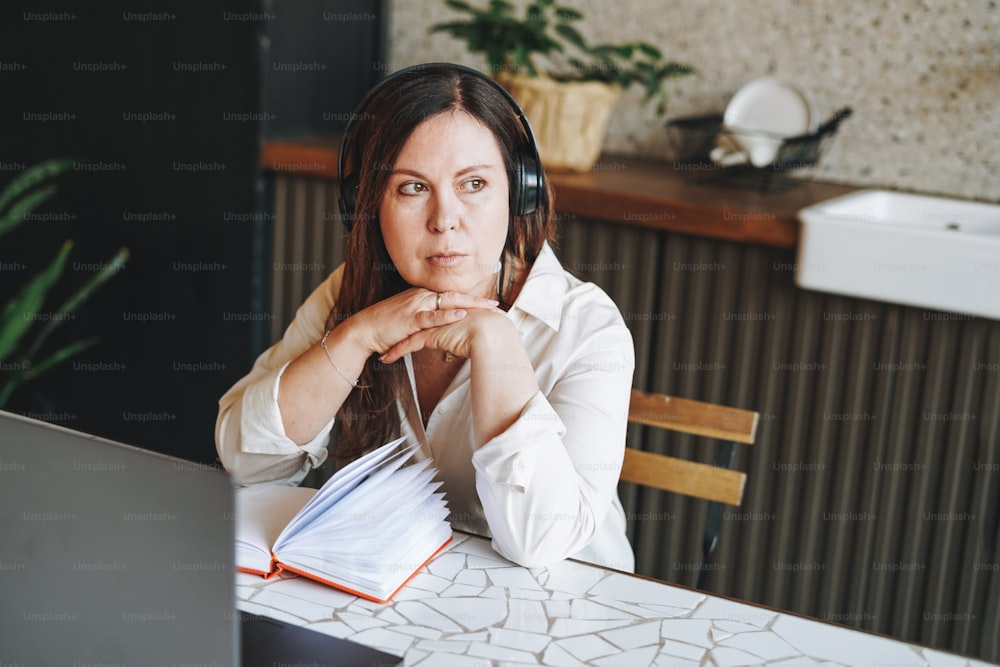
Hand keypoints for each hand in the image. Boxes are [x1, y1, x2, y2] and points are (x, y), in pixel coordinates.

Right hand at [343, 288, 500, 356]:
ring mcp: (415, 305)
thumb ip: (427, 323)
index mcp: (422, 296)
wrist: (362, 331)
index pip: (452, 295)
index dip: (472, 299)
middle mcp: (421, 296)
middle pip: (455, 295)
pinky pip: (431, 315)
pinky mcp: (409, 318)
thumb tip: (443, 329)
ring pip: (448, 302)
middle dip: (479, 300)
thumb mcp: (410, 323)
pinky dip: (447, 315)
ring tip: (489, 308)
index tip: (490, 303)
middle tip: (498, 306)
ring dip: (471, 304)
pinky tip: (462, 314)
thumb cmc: (386, 329)